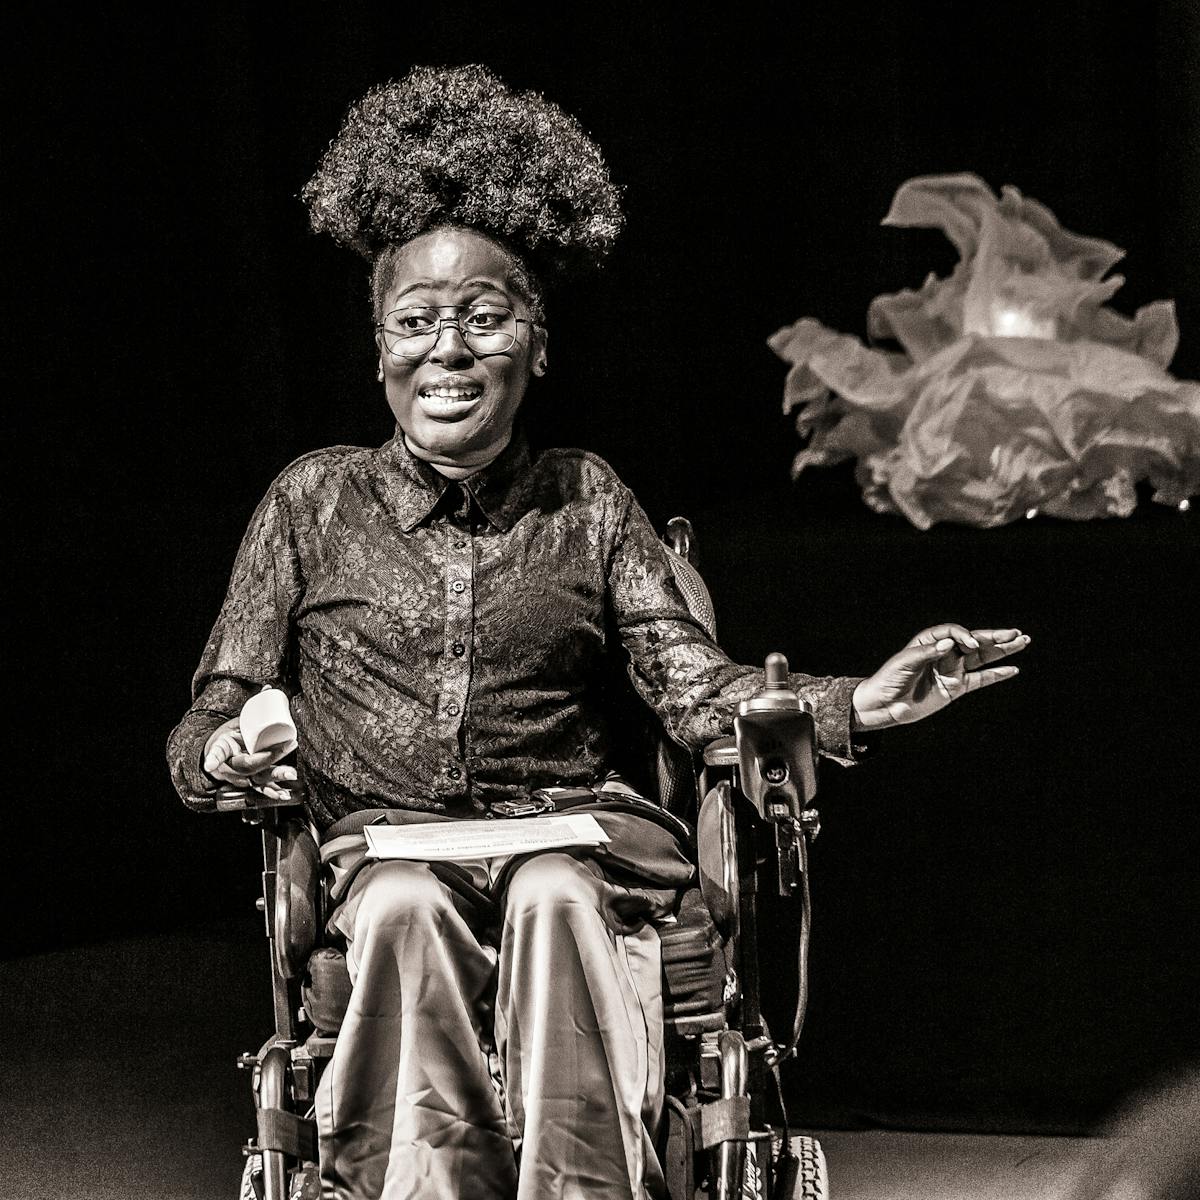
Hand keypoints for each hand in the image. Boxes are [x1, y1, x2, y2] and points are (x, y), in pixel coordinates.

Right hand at [202, 716, 298, 800]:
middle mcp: (231, 768)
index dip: (220, 757)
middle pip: (250, 766)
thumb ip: (247, 721)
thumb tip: (267, 707)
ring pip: (258, 780)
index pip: (226, 752)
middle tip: (288, 747)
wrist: (217, 757)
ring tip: (291, 774)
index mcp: (223, 751)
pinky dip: (274, 792)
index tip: (212, 764)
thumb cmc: (226, 739)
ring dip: (276, 777)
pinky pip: (262, 788)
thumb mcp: (230, 728)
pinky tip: (285, 795)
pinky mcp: (250, 783)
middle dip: (270, 758)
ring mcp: (241, 778)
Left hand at [851, 624, 1029, 730]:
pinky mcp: (956, 687)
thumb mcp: (904, 662)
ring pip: (982, 657)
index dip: (964, 636)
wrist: (885, 705)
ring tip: (1023, 642)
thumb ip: (927, 653)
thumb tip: (949, 644)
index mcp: (930, 641)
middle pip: (974, 641)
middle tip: (1016, 633)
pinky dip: (997, 675)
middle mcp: (944, 653)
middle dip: (995, 637)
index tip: (970, 644)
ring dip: (1002, 650)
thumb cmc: (890, 679)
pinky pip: (980, 679)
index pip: (953, 633)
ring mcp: (952, 670)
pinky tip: (1013, 669)